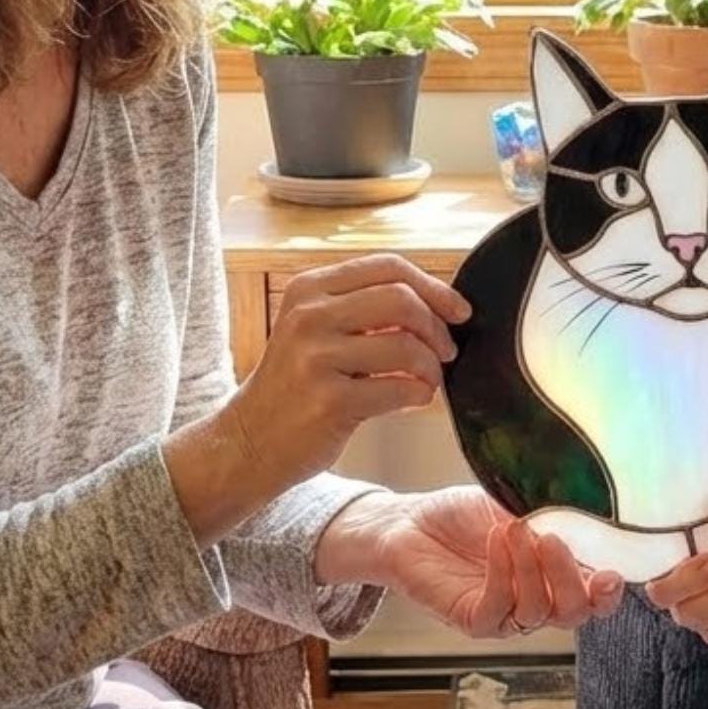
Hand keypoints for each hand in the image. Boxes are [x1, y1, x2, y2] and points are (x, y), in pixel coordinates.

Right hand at [164, 255, 466, 545]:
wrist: (250, 441)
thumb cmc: (296, 386)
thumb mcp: (315, 330)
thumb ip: (363, 309)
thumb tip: (439, 303)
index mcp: (308, 289)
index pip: (387, 267)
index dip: (433, 286)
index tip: (458, 310)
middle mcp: (308, 316)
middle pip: (401, 299)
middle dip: (437, 326)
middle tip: (446, 351)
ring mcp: (316, 358)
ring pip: (405, 345)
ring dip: (431, 367)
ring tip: (428, 380)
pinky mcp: (329, 401)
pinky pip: (400, 388)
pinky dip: (420, 394)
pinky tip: (415, 399)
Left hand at [322, 485, 625, 639]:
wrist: (411, 522)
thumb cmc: (466, 513)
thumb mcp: (517, 504)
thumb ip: (553, 512)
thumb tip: (589, 500)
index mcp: (558, 576)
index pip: (597, 597)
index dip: (610, 592)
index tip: (611, 572)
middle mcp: (538, 601)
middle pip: (574, 614)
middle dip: (573, 581)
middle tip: (556, 541)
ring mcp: (506, 614)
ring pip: (537, 611)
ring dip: (531, 568)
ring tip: (516, 528)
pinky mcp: (473, 619)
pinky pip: (497, 608)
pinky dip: (502, 573)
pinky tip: (497, 541)